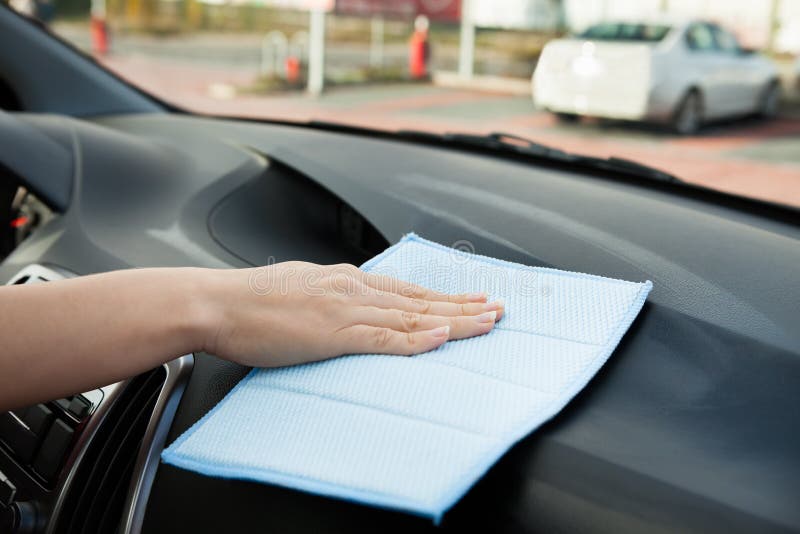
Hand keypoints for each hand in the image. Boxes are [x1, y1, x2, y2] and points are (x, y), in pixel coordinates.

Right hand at [200, 262, 503, 367]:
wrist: (218, 302)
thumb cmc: (252, 300)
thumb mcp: (301, 289)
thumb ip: (332, 297)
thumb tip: (350, 305)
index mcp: (346, 280)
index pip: (408, 291)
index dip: (445, 296)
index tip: (474, 298)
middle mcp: (353, 288)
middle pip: (421, 300)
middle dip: (464, 305)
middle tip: (500, 308)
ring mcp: (345, 309)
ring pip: (412, 316)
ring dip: (454, 319)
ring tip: (488, 322)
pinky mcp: (331, 332)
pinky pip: (382, 338)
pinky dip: (415, 339)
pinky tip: (440, 338)